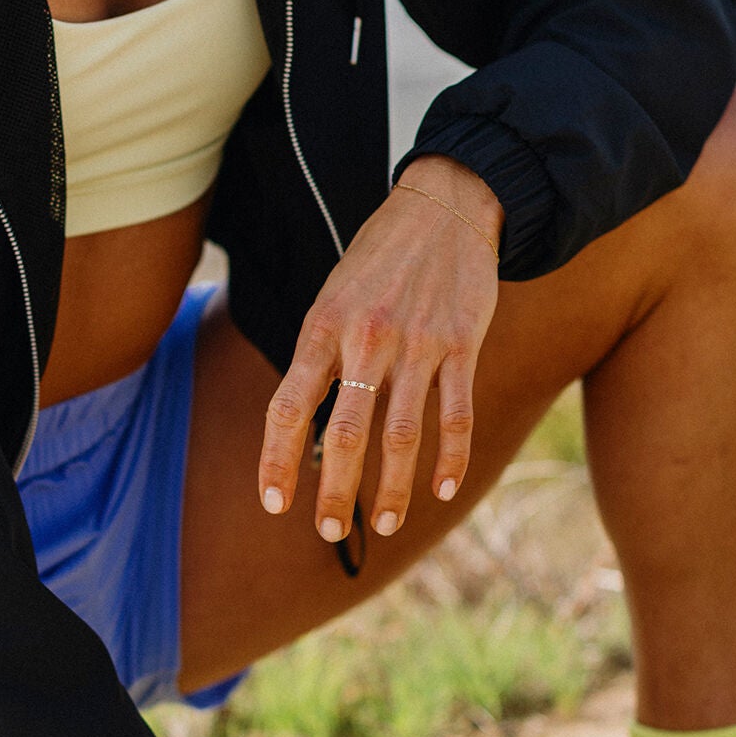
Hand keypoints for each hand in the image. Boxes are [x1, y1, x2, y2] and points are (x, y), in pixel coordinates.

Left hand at [257, 156, 502, 542]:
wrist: (443, 205)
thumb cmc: (379, 258)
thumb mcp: (332, 295)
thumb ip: (320, 354)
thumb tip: (307, 426)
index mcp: (323, 325)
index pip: (288, 407)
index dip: (277, 461)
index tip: (275, 503)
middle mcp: (366, 338)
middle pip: (344, 434)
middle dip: (334, 493)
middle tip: (328, 531)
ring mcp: (416, 343)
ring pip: (401, 436)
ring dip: (392, 490)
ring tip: (385, 523)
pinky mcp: (461, 344)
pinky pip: (456, 414)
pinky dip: (451, 459)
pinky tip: (443, 490)